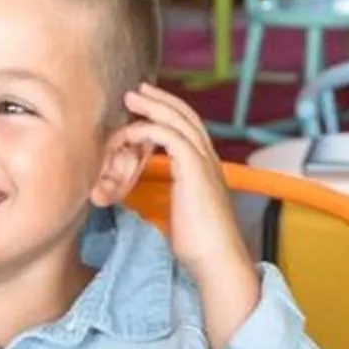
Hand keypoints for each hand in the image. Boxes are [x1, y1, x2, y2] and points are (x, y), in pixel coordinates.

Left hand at [122, 83, 259, 335]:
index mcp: (207, 167)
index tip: (148, 104)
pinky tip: (133, 131)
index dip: (170, 112)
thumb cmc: (200, 244)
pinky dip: (151, 129)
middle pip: (186, 116)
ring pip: (179, 121)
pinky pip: (170, 137)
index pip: (190, 128)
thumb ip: (177, 195)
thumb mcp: (185, 211)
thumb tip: (160, 198)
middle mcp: (209, 159)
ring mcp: (204, 163)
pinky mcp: (195, 170)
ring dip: (153, 106)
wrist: (217, 258)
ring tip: (132, 97)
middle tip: (137, 90)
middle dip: (161, 99)